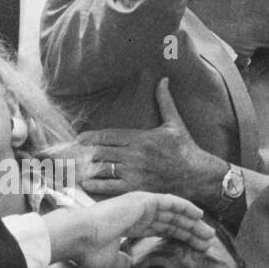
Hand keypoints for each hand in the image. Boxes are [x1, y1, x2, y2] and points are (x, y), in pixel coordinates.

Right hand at [43, 191, 215, 267]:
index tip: (194, 246)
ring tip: (208, 233)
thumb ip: (122, 261)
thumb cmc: (86, 250)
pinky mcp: (142, 200)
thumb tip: (129, 265)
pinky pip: (170, 202)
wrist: (76, 238)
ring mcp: (140, 205)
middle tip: (208, 241)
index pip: (161, 230)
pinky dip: (185, 207)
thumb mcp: (109, 260)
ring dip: (192, 222)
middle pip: (172, 221)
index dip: (178, 237)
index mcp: (130, 225)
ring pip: (174, 213)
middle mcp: (137, 213)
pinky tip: (198, 215)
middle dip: (191, 231)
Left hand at [79, 81, 232, 208]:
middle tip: (70, 155)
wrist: (199, 175)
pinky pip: (108, 187)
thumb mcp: (175, 123)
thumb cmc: (185, 148)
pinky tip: (87, 183)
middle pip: (99, 152)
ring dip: (86, 169)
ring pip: (101, 169)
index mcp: (141, 138)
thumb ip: (165, 101)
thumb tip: (163, 79)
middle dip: (83, 153)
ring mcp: (135, 173)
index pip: (107, 136)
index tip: (78, 139)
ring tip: (74, 169)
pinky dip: (95, 185)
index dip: (89, 137)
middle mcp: (135, 155)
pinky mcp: (136, 188)